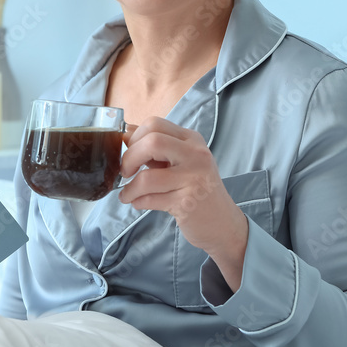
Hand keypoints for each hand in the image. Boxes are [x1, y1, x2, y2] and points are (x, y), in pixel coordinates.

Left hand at [119, 117, 248, 290]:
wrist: (222, 222)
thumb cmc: (196, 188)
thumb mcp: (179, 161)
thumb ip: (154, 147)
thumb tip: (124, 132)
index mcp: (191, 140)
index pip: (155, 124)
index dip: (133, 137)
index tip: (128, 151)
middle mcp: (196, 155)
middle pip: (152, 142)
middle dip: (129, 158)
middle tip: (125, 172)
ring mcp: (194, 179)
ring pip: (147, 177)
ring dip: (129, 188)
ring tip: (127, 194)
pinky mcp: (188, 204)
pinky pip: (150, 200)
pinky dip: (137, 202)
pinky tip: (138, 203)